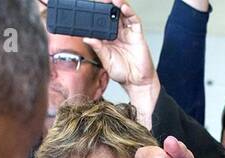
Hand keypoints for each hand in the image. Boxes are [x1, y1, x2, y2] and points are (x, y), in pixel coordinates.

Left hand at [85, 2, 160, 123]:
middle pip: (112, 15)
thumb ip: (98, 48)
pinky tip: (123, 7)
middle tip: (100, 0)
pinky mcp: (137, 34)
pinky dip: (129, 11)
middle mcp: (118, 34)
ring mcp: (127, 33)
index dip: (97, 14)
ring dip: (117, 5)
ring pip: (122, 14)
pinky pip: (133, 20)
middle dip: (107, 6)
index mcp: (108, 39)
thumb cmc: (122, 73)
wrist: (137, 81)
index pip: (101, 23)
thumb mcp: (106, 60)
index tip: (90, 7)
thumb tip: (87, 38)